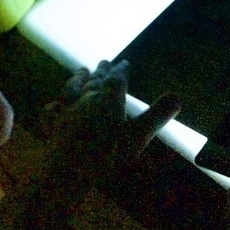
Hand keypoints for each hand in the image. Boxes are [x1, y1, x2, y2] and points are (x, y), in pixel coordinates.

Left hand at [34, 60, 180, 207]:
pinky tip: (53, 105)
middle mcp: (86, 99)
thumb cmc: (106, 152)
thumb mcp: (138, 135)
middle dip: (101, 71)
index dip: (121, 70)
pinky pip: (51, 112)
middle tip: (104, 62)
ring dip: (78, 79)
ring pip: (72, 89)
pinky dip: (54, 106)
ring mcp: (66, 111)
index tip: (125, 62)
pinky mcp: (53, 126)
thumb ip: (157, 115)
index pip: (116, 79)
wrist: (69, 168)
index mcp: (108, 98)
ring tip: (81, 71)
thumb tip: (177, 96)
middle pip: (95, 80)